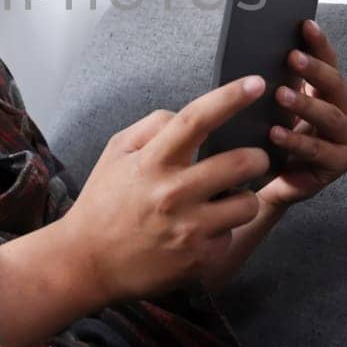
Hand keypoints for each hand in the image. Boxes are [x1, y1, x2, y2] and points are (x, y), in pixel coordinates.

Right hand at [56, 75, 272, 306]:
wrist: (89, 263)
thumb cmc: (104, 203)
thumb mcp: (116, 154)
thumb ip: (151, 127)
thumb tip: (186, 115)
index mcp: (152, 163)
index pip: (195, 120)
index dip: (229, 98)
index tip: (255, 83)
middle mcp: (173, 194)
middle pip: (240, 163)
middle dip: (257, 156)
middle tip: (254, 158)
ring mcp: (189, 229)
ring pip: (247, 203)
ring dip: (243, 197)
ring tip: (226, 199)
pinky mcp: (200, 259)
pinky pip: (232, 235)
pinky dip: (223, 230)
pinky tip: (203, 232)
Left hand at [258, 18, 346, 206]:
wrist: (268, 180)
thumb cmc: (271, 137)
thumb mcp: (272, 106)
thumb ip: (275, 80)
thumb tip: (258, 46)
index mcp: (330, 93)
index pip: (329, 62)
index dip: (319, 43)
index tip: (305, 25)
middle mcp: (344, 113)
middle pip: (335, 86)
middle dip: (315, 70)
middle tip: (292, 57)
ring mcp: (345, 139)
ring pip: (331, 117)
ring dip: (305, 104)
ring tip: (280, 95)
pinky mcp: (338, 164)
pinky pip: (318, 150)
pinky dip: (296, 140)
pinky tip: (275, 132)